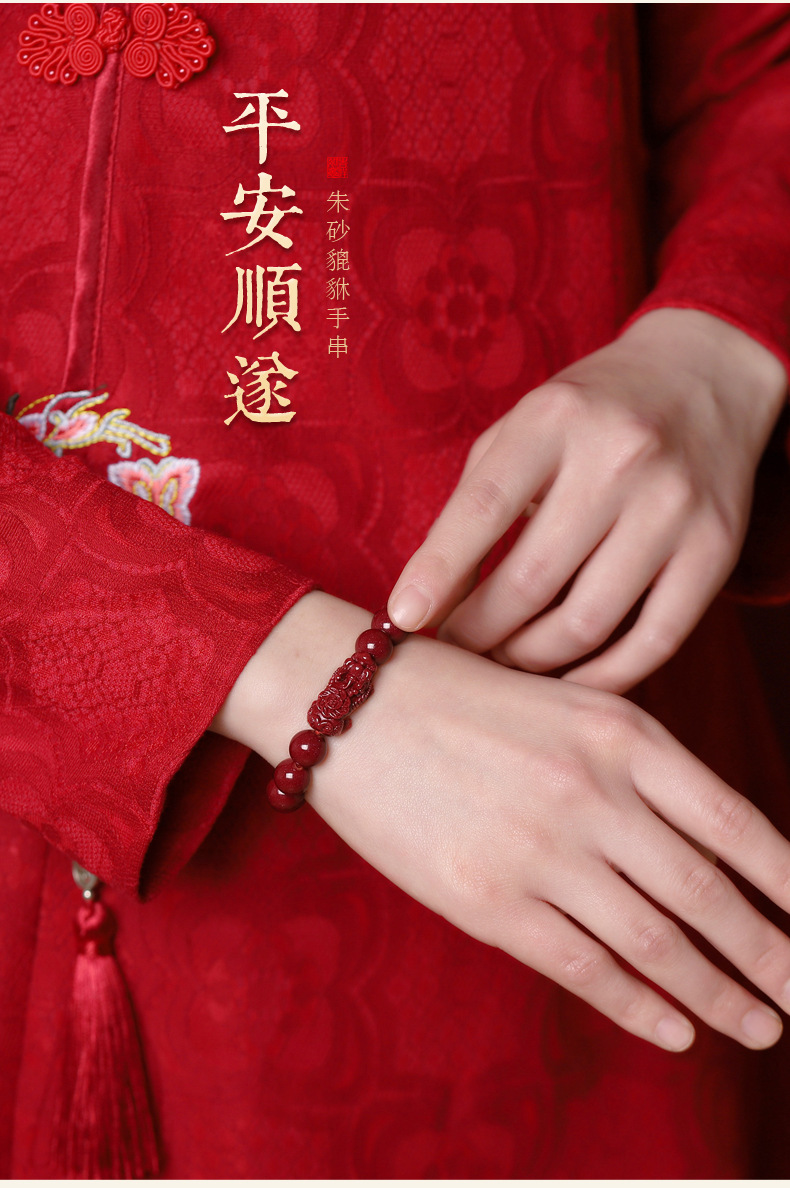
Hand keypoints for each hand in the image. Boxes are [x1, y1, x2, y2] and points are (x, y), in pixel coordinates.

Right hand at [213, 591, 789, 1052]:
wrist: (352, 703)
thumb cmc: (463, 698)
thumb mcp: (566, 703)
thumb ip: (638, 766)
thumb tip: (712, 847)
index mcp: (622, 734)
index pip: (737, 824)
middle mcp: (593, 793)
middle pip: (709, 895)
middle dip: (773, 956)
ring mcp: (540, 850)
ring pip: (657, 943)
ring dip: (720, 995)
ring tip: (761, 1025)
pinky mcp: (487, 900)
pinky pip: (586, 968)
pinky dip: (641, 1007)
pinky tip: (675, 1030)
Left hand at [387, 309, 787, 692]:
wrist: (703, 375)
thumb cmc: (589, 413)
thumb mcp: (523, 427)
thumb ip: (475, 503)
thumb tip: (429, 599)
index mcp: (555, 419)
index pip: (485, 507)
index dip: (439, 571)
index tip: (403, 619)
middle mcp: (620, 458)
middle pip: (533, 581)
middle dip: (480, 632)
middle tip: (456, 650)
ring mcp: (674, 505)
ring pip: (588, 622)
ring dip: (531, 660)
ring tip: (504, 660)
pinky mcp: (715, 549)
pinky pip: (655, 641)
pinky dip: (602, 676)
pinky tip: (567, 679)